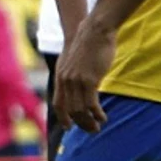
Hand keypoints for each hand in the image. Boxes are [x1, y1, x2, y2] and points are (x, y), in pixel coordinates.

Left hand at [55, 14, 116, 131]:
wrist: (94, 31)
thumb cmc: (87, 44)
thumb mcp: (74, 61)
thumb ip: (72, 74)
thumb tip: (78, 86)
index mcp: (60, 76)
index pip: (58, 103)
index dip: (63, 117)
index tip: (69, 127)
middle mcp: (65, 80)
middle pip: (70, 110)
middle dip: (80, 123)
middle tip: (91, 130)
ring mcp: (76, 81)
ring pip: (80, 109)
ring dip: (89, 121)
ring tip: (98, 126)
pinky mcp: (90, 80)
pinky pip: (91, 104)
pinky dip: (97, 113)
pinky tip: (103, 117)